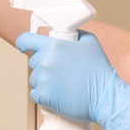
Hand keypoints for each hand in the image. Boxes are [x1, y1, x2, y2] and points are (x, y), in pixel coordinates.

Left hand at [14, 30, 129, 129]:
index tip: (24, 47)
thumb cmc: (99, 71)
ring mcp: (44, 79)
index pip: (26, 40)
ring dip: (44, 81)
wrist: (105, 96)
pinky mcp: (44, 96)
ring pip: (34, 79)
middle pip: (33, 61)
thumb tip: (67, 33)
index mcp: (55, 45)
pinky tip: (58, 94)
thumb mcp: (91, 42)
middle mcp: (46, 61)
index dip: (24, 43)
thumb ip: (75, 34)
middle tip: (60, 71)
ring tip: (62, 84)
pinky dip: (44, 96)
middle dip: (43, 65)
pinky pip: (35, 94)